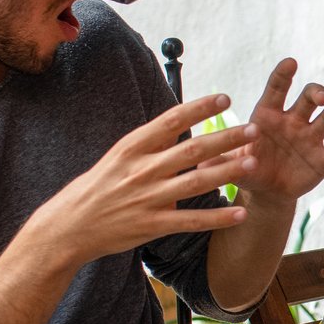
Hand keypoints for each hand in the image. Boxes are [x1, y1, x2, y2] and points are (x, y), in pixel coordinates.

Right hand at [24, 94, 254, 267]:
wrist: (69, 226)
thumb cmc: (98, 187)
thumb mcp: (119, 157)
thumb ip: (152, 145)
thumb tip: (182, 127)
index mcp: (132, 147)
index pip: (170, 121)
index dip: (199, 108)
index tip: (225, 98)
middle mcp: (141, 170)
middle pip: (191, 151)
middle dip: (225, 138)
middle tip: (254, 129)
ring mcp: (147, 199)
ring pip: (194, 183)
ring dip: (226, 173)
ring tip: (253, 163)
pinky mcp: (152, 225)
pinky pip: (191, 221)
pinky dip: (217, 218)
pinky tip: (240, 213)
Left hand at [231, 59, 323, 205]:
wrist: (267, 191)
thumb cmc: (247, 169)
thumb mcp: (230, 165)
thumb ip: (219, 161)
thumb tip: (199, 163)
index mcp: (269, 115)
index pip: (277, 88)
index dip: (284, 74)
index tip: (291, 62)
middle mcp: (294, 120)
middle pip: (309, 97)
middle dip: (316, 93)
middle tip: (320, 98)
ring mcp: (311, 137)